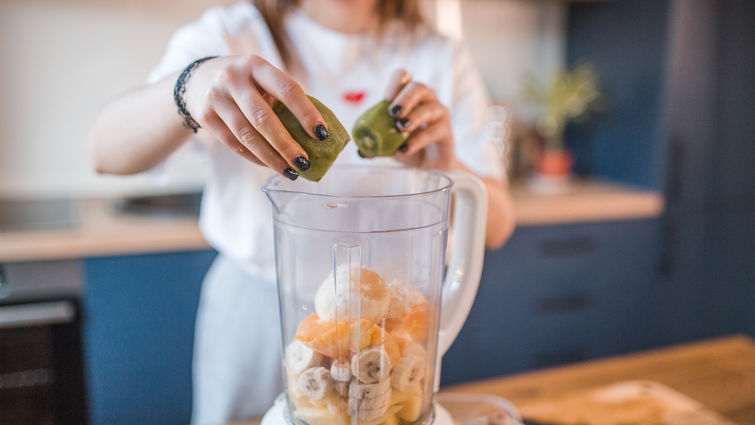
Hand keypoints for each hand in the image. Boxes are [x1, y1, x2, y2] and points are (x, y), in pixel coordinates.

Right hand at [184, 55, 329, 179]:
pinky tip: (270, 165)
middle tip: (304, 163)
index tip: (322, 134)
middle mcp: (233, 78)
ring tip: (290, 171)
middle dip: (286, 144)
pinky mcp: (205, 116)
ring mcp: (216, 97)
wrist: (198, 79)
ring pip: (247, 135)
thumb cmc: (244, 82)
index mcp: (256, 65)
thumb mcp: (261, 78)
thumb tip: (315, 133)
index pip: (287, 89)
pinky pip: (234, 143)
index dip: (306, 113)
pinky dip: (255, 158)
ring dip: (271, 157)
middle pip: (263, 118)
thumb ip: (283, 98)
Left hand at [383, 69, 456, 169]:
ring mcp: (438, 112)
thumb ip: (373, 145)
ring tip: (401, 128)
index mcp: (408, 95)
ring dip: (414, 117)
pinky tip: (405, 149)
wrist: (428, 164)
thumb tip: (360, 151)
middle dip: (404, 98)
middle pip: (418, 87)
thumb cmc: (407, 145)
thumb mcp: (387, 144)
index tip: (385, 100)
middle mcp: (425, 99)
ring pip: (429, 108)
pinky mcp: (446, 130)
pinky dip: (418, 140)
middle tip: (392, 113)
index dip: (394, 84)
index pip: (403, 77)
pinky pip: (433, 131)